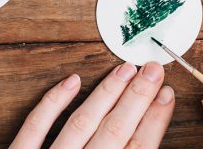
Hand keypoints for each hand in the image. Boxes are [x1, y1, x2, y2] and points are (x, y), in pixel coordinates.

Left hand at [10, 62, 175, 148]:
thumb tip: (146, 132)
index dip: (155, 120)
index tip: (167, 94)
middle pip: (114, 131)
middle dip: (137, 98)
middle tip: (153, 69)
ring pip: (81, 124)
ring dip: (106, 94)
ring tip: (125, 69)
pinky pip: (35, 128)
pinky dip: (54, 103)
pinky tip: (73, 81)